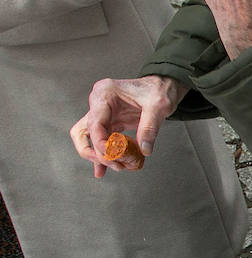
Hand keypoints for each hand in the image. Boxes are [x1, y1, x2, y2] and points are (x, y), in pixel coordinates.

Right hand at [70, 75, 188, 177]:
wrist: (162, 87)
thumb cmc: (159, 91)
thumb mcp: (159, 107)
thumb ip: (150, 128)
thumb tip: (145, 150)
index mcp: (104, 93)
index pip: (94, 122)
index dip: (100, 143)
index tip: (113, 156)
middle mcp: (98, 103)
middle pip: (82, 132)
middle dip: (95, 152)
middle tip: (115, 164)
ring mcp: (101, 113)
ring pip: (88, 139)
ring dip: (98, 156)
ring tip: (117, 167)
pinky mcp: (109, 122)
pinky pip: (100, 141)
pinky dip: (102, 155)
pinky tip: (103, 170)